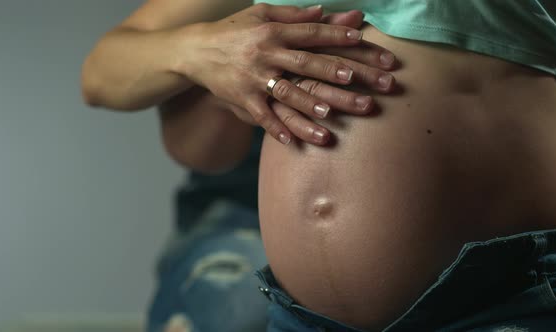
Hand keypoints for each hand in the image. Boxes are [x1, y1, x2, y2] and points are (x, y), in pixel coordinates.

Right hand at [226, 10, 397, 145]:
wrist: (196, 50)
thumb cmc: (234, 31)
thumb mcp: (260, 14)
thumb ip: (293, 15)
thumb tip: (324, 11)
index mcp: (274, 31)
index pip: (309, 32)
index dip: (334, 34)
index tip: (359, 38)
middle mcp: (266, 54)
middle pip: (304, 63)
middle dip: (331, 70)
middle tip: (355, 78)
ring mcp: (254, 78)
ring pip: (285, 92)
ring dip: (307, 103)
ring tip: (329, 114)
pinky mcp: (242, 98)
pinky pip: (260, 116)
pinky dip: (274, 128)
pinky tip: (290, 142)